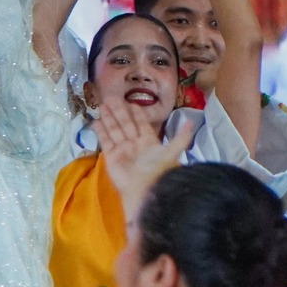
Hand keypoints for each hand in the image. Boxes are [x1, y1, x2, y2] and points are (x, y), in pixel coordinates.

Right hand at [93, 96, 196, 219]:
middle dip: (119, 112)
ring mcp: (122, 150)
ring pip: (114, 130)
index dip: (137, 114)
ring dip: (108, 118)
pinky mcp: (110, 156)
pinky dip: (100, 131)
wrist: (143, 188)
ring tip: (102, 105)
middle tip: (112, 98)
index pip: (142, 124)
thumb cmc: (157, 170)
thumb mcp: (173, 151)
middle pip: (126, 124)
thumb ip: (181, 136)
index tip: (132, 102)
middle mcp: (134, 144)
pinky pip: (105, 141)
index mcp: (149, 142)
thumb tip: (191, 121)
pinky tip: (96, 121)